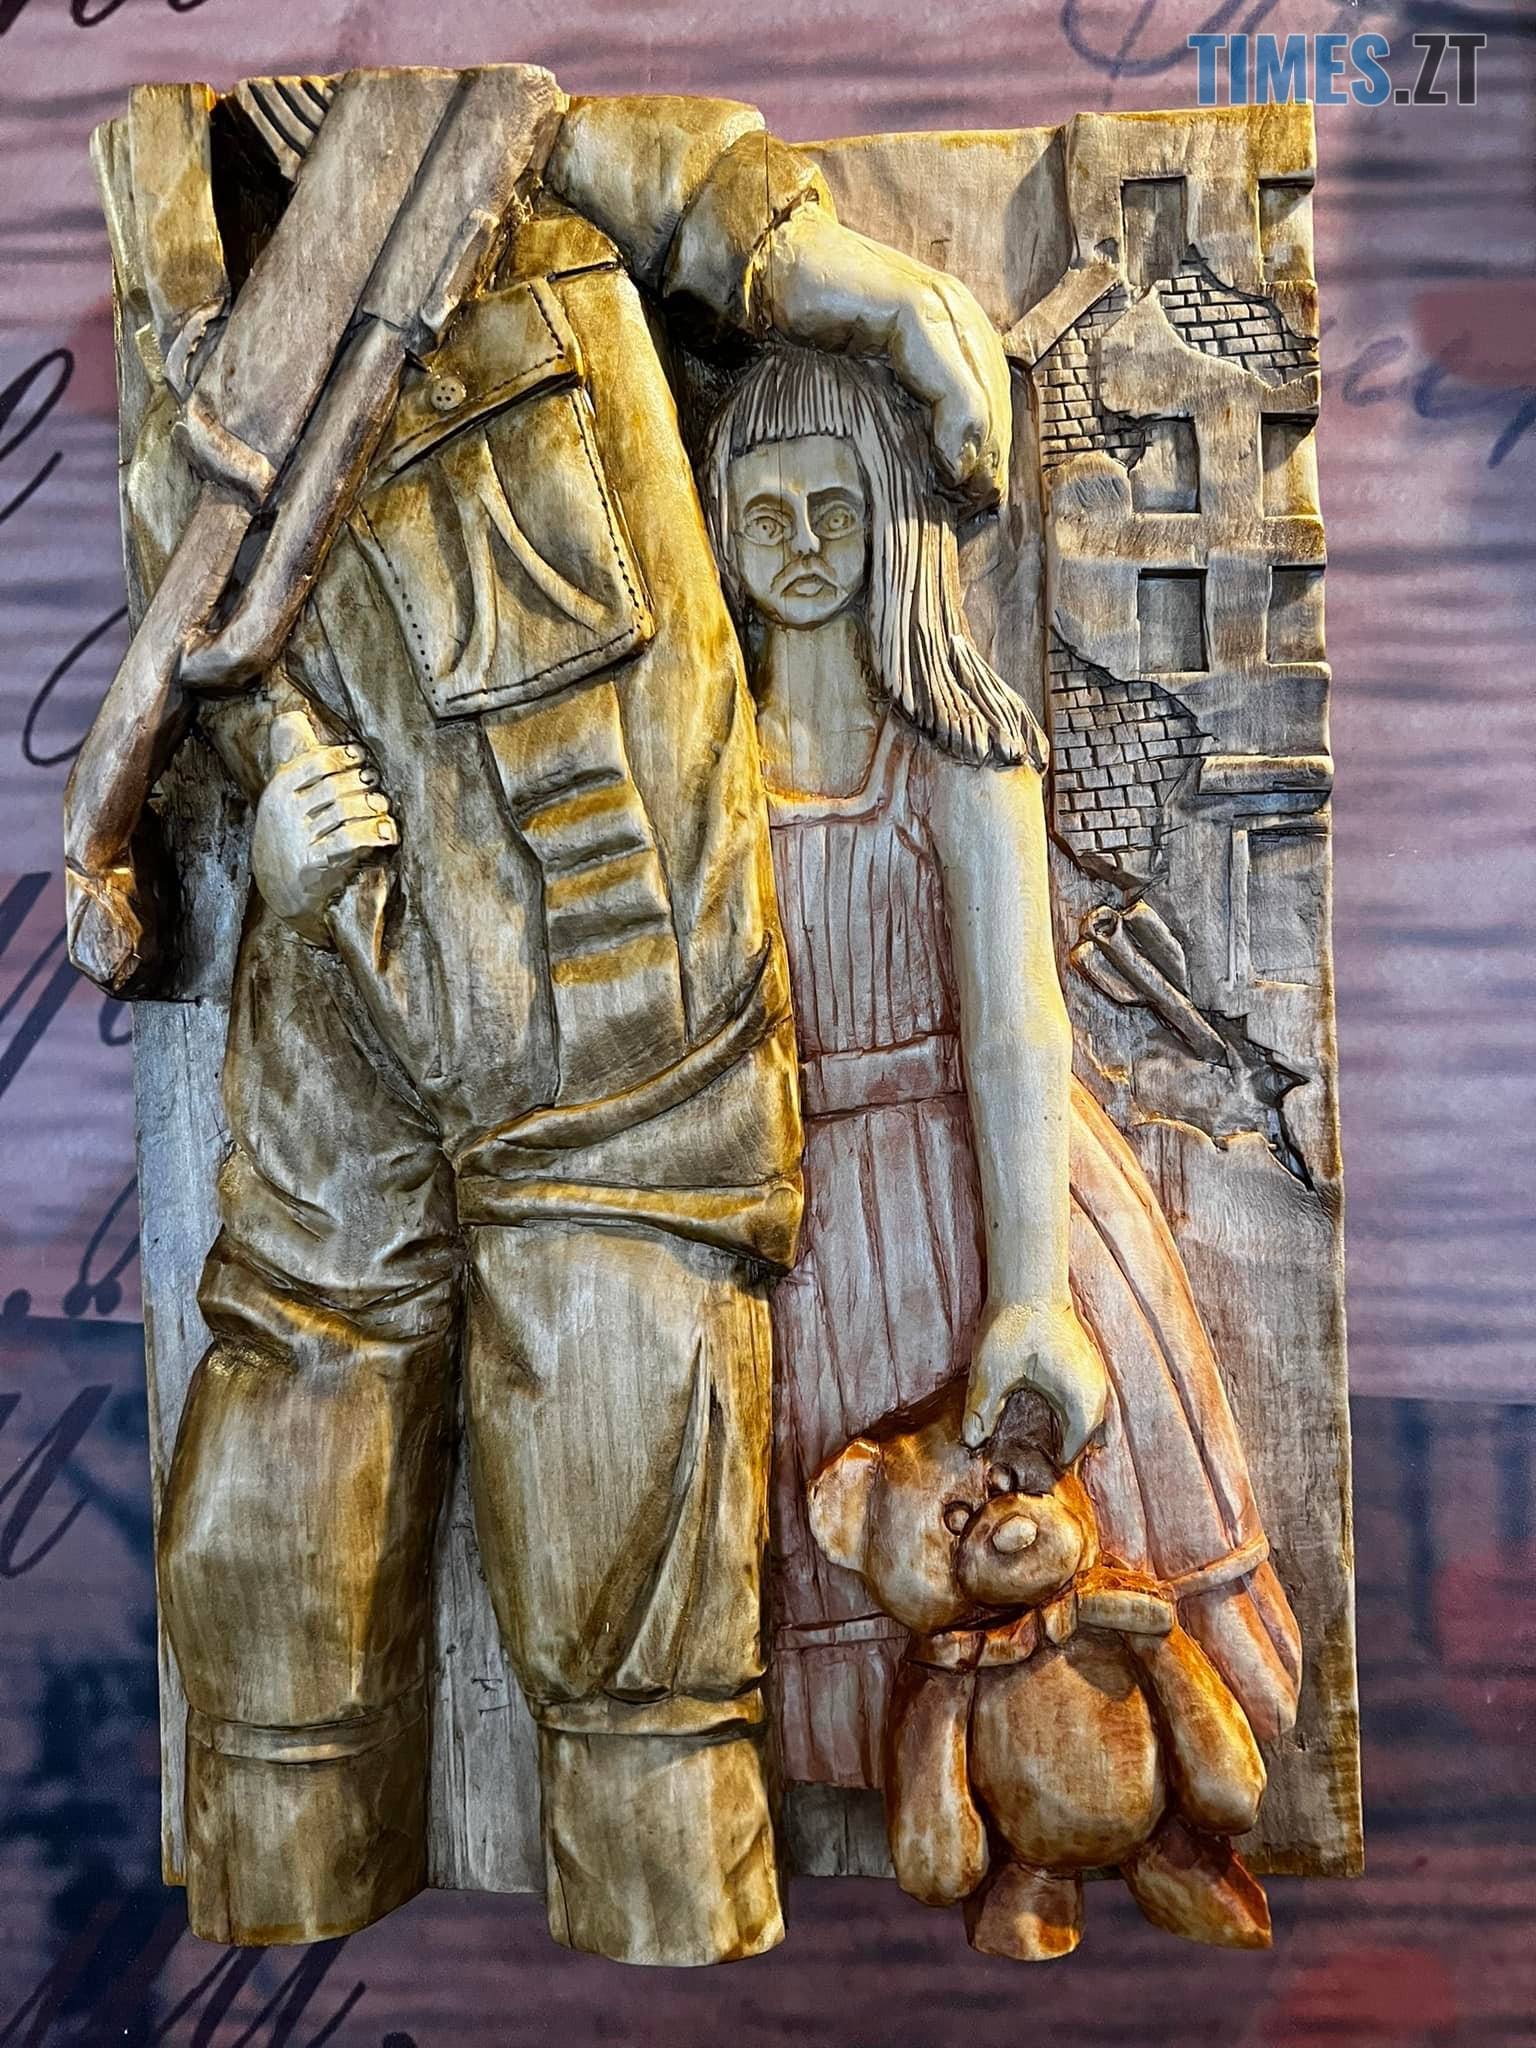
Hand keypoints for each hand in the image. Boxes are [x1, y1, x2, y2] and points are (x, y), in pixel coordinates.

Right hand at [250, 714, 396, 942]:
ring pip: (345, 812)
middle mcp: (286, 811)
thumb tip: (294, 717)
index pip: (318, 762)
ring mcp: (297, 838)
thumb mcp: (286, 797)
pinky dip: (373, 834)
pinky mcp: (312, 864)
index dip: (346, 758)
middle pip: (336, 787)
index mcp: (280, 787)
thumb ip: (298, 764)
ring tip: (384, 810)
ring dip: (373, 809)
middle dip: (363, 786)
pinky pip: (348, 841)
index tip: (362, 760)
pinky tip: (388, 834)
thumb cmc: (293, 834)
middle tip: (378, 789)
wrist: (280, 887)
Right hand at [760, 206, 1011, 508]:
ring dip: (981, 448)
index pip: (990, 390)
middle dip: (991, 453)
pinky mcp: (911, 309)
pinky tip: (951, 462)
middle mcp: (956, 309)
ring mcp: (937, 305)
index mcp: (955, 319)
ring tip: (968, 491)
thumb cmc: (816, 320)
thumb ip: (908, 390)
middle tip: (976, 504)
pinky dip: (956, 423)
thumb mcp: (872, 364)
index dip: (990, 445)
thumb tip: (939, 455)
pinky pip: (948, 375)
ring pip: (980, 388)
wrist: (777, 264)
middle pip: (993, 393)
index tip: (976, 495)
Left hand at [963, 1298, 1108, 1460]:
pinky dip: (1082, 1418)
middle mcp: (1096, 1392)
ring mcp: (1097, 1378)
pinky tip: (1064, 1423)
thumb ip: (983, 1408)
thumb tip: (971, 1441)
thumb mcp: (992, 1370)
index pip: (1073, 1450)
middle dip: (1065, 1454)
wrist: (1030, 1285)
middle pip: (1088, 1438)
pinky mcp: (1088, 1366)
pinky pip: (1096, 1403)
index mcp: (1079, 1399)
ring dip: (1078, 1436)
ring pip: (1097, 1421)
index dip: (1051, 1466)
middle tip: (1037, 1468)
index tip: (1029, 1475)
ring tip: (1054, 1452)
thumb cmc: (1014, 1325)